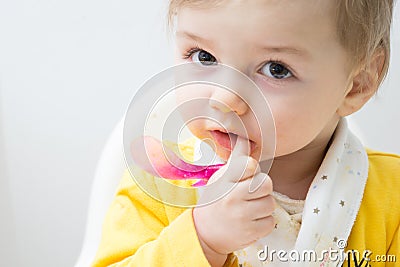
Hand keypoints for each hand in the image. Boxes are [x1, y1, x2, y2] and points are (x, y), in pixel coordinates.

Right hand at [193, 136, 275, 259]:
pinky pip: (270, 221)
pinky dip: (263, 222)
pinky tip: (249, 222)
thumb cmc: (216, 200)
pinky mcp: (251, 232)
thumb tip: (245, 137)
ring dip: (262, 206)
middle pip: (266, 183)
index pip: (250, 165)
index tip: (245, 175)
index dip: (252, 169)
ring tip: (248, 209)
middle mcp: (232, 197)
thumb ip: (237, 159)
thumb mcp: (222, 178)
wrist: (204, 233)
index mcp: (225, 180)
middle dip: (261, 188)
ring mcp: (241, 216)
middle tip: (249, 194)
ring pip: (270, 203)